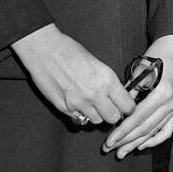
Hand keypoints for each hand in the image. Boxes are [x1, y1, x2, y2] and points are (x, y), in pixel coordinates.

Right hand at [12, 23, 136, 125]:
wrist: (45, 50)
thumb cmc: (71, 51)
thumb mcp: (98, 64)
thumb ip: (108, 82)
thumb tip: (116, 96)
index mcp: (107, 80)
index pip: (126, 105)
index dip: (127, 107)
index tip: (125, 105)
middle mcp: (95, 94)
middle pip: (113, 118)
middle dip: (113, 113)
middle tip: (109, 106)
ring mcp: (79, 103)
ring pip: (96, 121)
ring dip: (96, 114)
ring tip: (91, 103)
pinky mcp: (64, 108)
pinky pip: (79, 120)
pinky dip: (81, 115)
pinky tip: (78, 104)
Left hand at [103, 34, 172, 157]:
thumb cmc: (156, 56)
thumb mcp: (140, 69)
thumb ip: (131, 91)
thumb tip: (117, 111)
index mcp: (163, 92)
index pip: (139, 117)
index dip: (123, 131)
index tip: (109, 140)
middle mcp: (172, 102)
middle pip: (146, 127)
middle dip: (126, 140)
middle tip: (110, 148)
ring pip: (155, 131)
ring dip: (137, 143)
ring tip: (122, 152)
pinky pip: (168, 129)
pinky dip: (155, 139)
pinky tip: (142, 145)